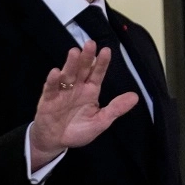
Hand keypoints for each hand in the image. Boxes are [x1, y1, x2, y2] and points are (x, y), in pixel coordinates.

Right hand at [28, 41, 137, 170]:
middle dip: (86, 57)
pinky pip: (51, 88)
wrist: (56, 142)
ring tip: (75, 52)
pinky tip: (56, 72)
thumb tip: (135, 96)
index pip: (97, 74)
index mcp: (90, 91)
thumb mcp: (101, 121)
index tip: (107, 50)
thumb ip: (116, 108)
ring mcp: (62, 91)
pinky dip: (53, 80)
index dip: (102, 63)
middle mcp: (77, 87)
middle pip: (82, 69)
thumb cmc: (78, 130)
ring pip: (67, 74)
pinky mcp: (48, 99)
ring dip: (70, 63)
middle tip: (90, 43)